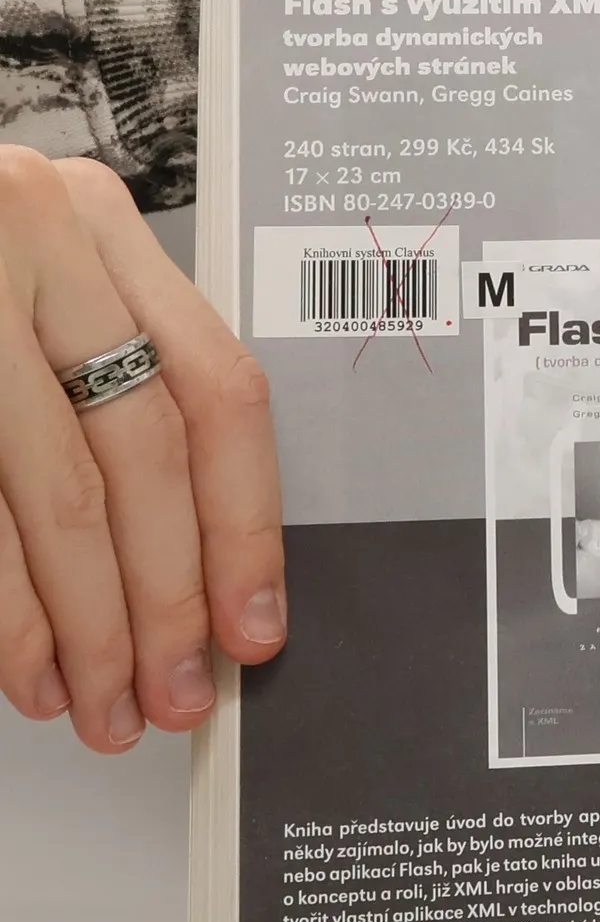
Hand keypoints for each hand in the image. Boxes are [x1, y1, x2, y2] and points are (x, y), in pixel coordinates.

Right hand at [0, 149, 284, 750]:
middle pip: (143, 454)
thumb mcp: (25, 287)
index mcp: (91, 220)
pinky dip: (7, 607)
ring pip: (56, 492)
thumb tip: (191, 560)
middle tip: (176, 690)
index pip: (218, 391)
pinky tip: (22, 664)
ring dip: (83, 624)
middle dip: (166, 598)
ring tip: (97, 701)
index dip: (245, 524)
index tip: (253, 621)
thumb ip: (107, 387)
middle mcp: (28, 237)